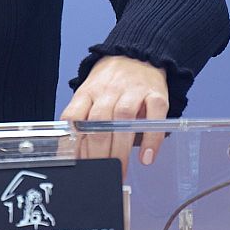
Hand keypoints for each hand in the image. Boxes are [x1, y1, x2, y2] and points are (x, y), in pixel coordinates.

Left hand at [59, 55, 169, 172]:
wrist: (137, 53)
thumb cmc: (110, 81)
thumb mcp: (91, 94)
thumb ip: (83, 119)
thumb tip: (74, 155)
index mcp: (88, 92)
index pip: (74, 117)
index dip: (73, 142)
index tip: (76, 165)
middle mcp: (108, 90)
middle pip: (99, 123)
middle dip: (98, 153)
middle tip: (100, 175)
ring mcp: (133, 90)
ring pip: (123, 119)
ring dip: (120, 149)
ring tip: (120, 171)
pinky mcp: (155, 93)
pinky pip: (154, 115)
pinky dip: (151, 138)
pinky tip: (147, 157)